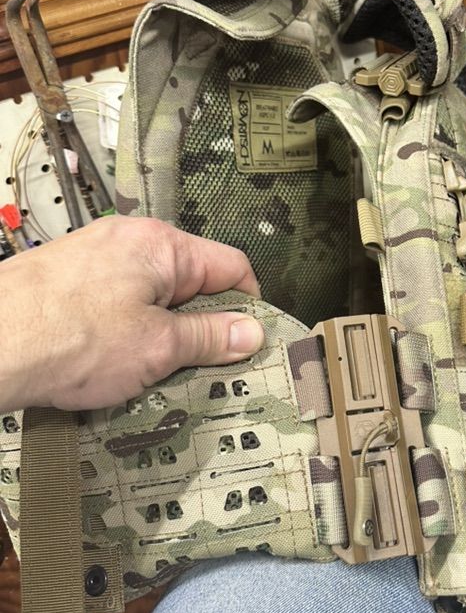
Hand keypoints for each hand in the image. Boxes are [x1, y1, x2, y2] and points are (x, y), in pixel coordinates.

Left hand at [0, 216, 262, 411]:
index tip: (249, 344)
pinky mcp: (69, 279)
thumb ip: (210, 337)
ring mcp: (96, 257)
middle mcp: (130, 240)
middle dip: (201, 324)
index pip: (231, 266)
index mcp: (162, 245)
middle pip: (191, 280)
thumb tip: (252, 332)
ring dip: (162, 331)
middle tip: (203, 368)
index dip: (248, 306)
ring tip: (153, 372)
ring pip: (153, 295)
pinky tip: (115, 363)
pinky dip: (127, 331)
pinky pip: (119, 302)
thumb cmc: (67, 339)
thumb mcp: (157, 347)